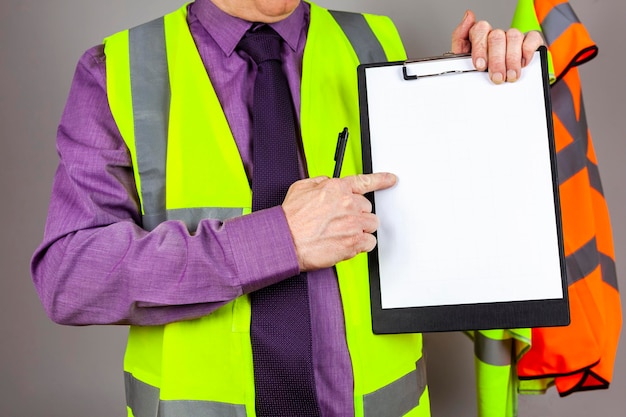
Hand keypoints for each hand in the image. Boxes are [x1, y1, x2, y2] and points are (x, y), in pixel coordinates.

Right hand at [282, 173, 396, 271]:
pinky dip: (361, 245)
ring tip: (342, 234)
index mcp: (337, 188)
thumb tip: (328, 183)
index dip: (381, 180)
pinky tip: (346, 244)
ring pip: (371, 224)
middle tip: (341, 222)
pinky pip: (370, 242)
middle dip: (357, 214)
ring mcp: (353, 222)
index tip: (390, 180)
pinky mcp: (354, 241)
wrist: (285, 241)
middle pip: (366, 207)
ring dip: (360, 229)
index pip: (365, 181)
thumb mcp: (301, 188)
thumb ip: (319, 183)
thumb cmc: (290, 219)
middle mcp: (348, 203)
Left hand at [451, 10, 543, 83]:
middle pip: (496, 37)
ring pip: (513, 37)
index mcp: (480, 36)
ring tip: (509, 75)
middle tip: (497, 77)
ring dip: (511, 60)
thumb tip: (468, 16)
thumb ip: (460, 40)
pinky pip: (532, 37)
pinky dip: (527, 51)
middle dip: (496, 60)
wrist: (497, 81)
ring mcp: (512, 36)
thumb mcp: (463, 60)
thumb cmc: (481, 70)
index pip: (479, 30)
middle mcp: (496, 34)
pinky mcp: (530, 40)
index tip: (480, 65)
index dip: (479, 48)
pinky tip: (522, 63)